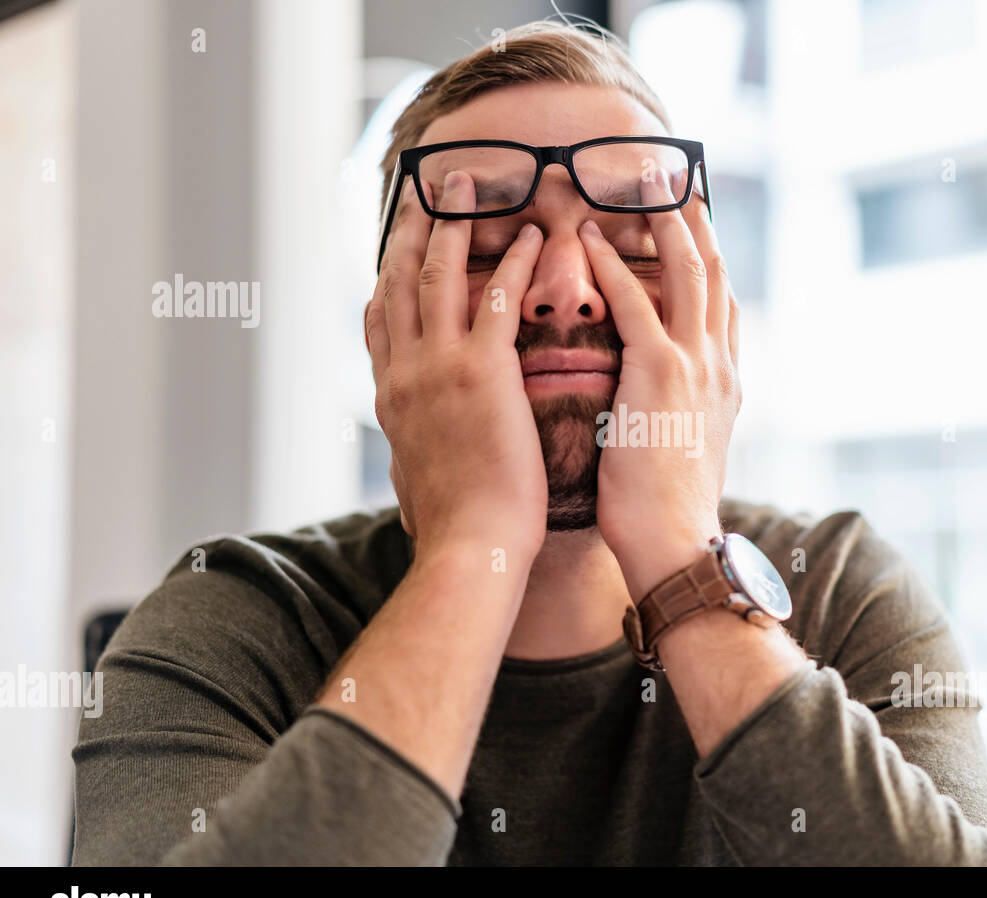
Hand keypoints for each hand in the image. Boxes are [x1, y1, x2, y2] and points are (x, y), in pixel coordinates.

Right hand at [367, 171, 547, 559]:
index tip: (396, 248)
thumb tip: (410, 477)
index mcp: (391, 398)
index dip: (388, 276)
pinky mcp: (482, 372)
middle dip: (411, 230)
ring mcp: (438, 368)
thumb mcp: (417, 487)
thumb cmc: (455, 529)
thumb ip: (415, 462)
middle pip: (399, 282)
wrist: (470, 548)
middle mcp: (404, 373)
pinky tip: (531, 235)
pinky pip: (497, 298)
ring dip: (454, 223)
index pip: (380, 321)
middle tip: (424, 190)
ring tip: (468, 185)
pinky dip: (513, 261)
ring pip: (438, 275)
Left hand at [578, 168, 741, 601]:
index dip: (710, 259)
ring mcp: (694, 365)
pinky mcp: (659, 374)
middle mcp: (718, 364)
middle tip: (676, 178)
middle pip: (713, 272)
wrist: (677, 543)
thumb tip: (659, 403)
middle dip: (695, 220)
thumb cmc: (668, 510)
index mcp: (724, 382)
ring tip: (639, 181)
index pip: (723, 304)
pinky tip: (590, 237)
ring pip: (686, 271)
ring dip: (663, 221)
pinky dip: (613, 265)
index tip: (695, 225)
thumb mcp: (684, 452)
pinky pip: (635, 302)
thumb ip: (678, 414)